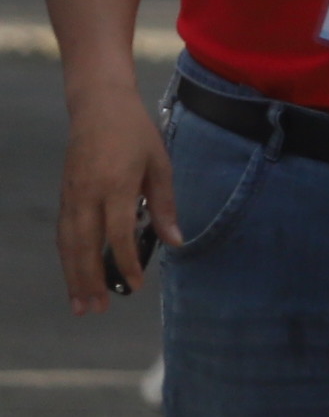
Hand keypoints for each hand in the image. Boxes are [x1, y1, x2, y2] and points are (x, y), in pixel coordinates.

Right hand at [56, 90, 171, 312]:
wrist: (98, 106)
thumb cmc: (136, 133)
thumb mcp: (160, 164)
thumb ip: (166, 204)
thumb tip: (176, 241)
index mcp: (116, 185)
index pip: (119, 233)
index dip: (126, 262)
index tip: (135, 285)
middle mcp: (87, 195)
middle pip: (86, 246)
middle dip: (90, 280)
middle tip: (97, 310)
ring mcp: (71, 196)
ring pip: (68, 244)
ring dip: (73, 276)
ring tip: (80, 304)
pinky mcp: (64, 196)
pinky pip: (63, 233)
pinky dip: (67, 257)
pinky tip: (73, 274)